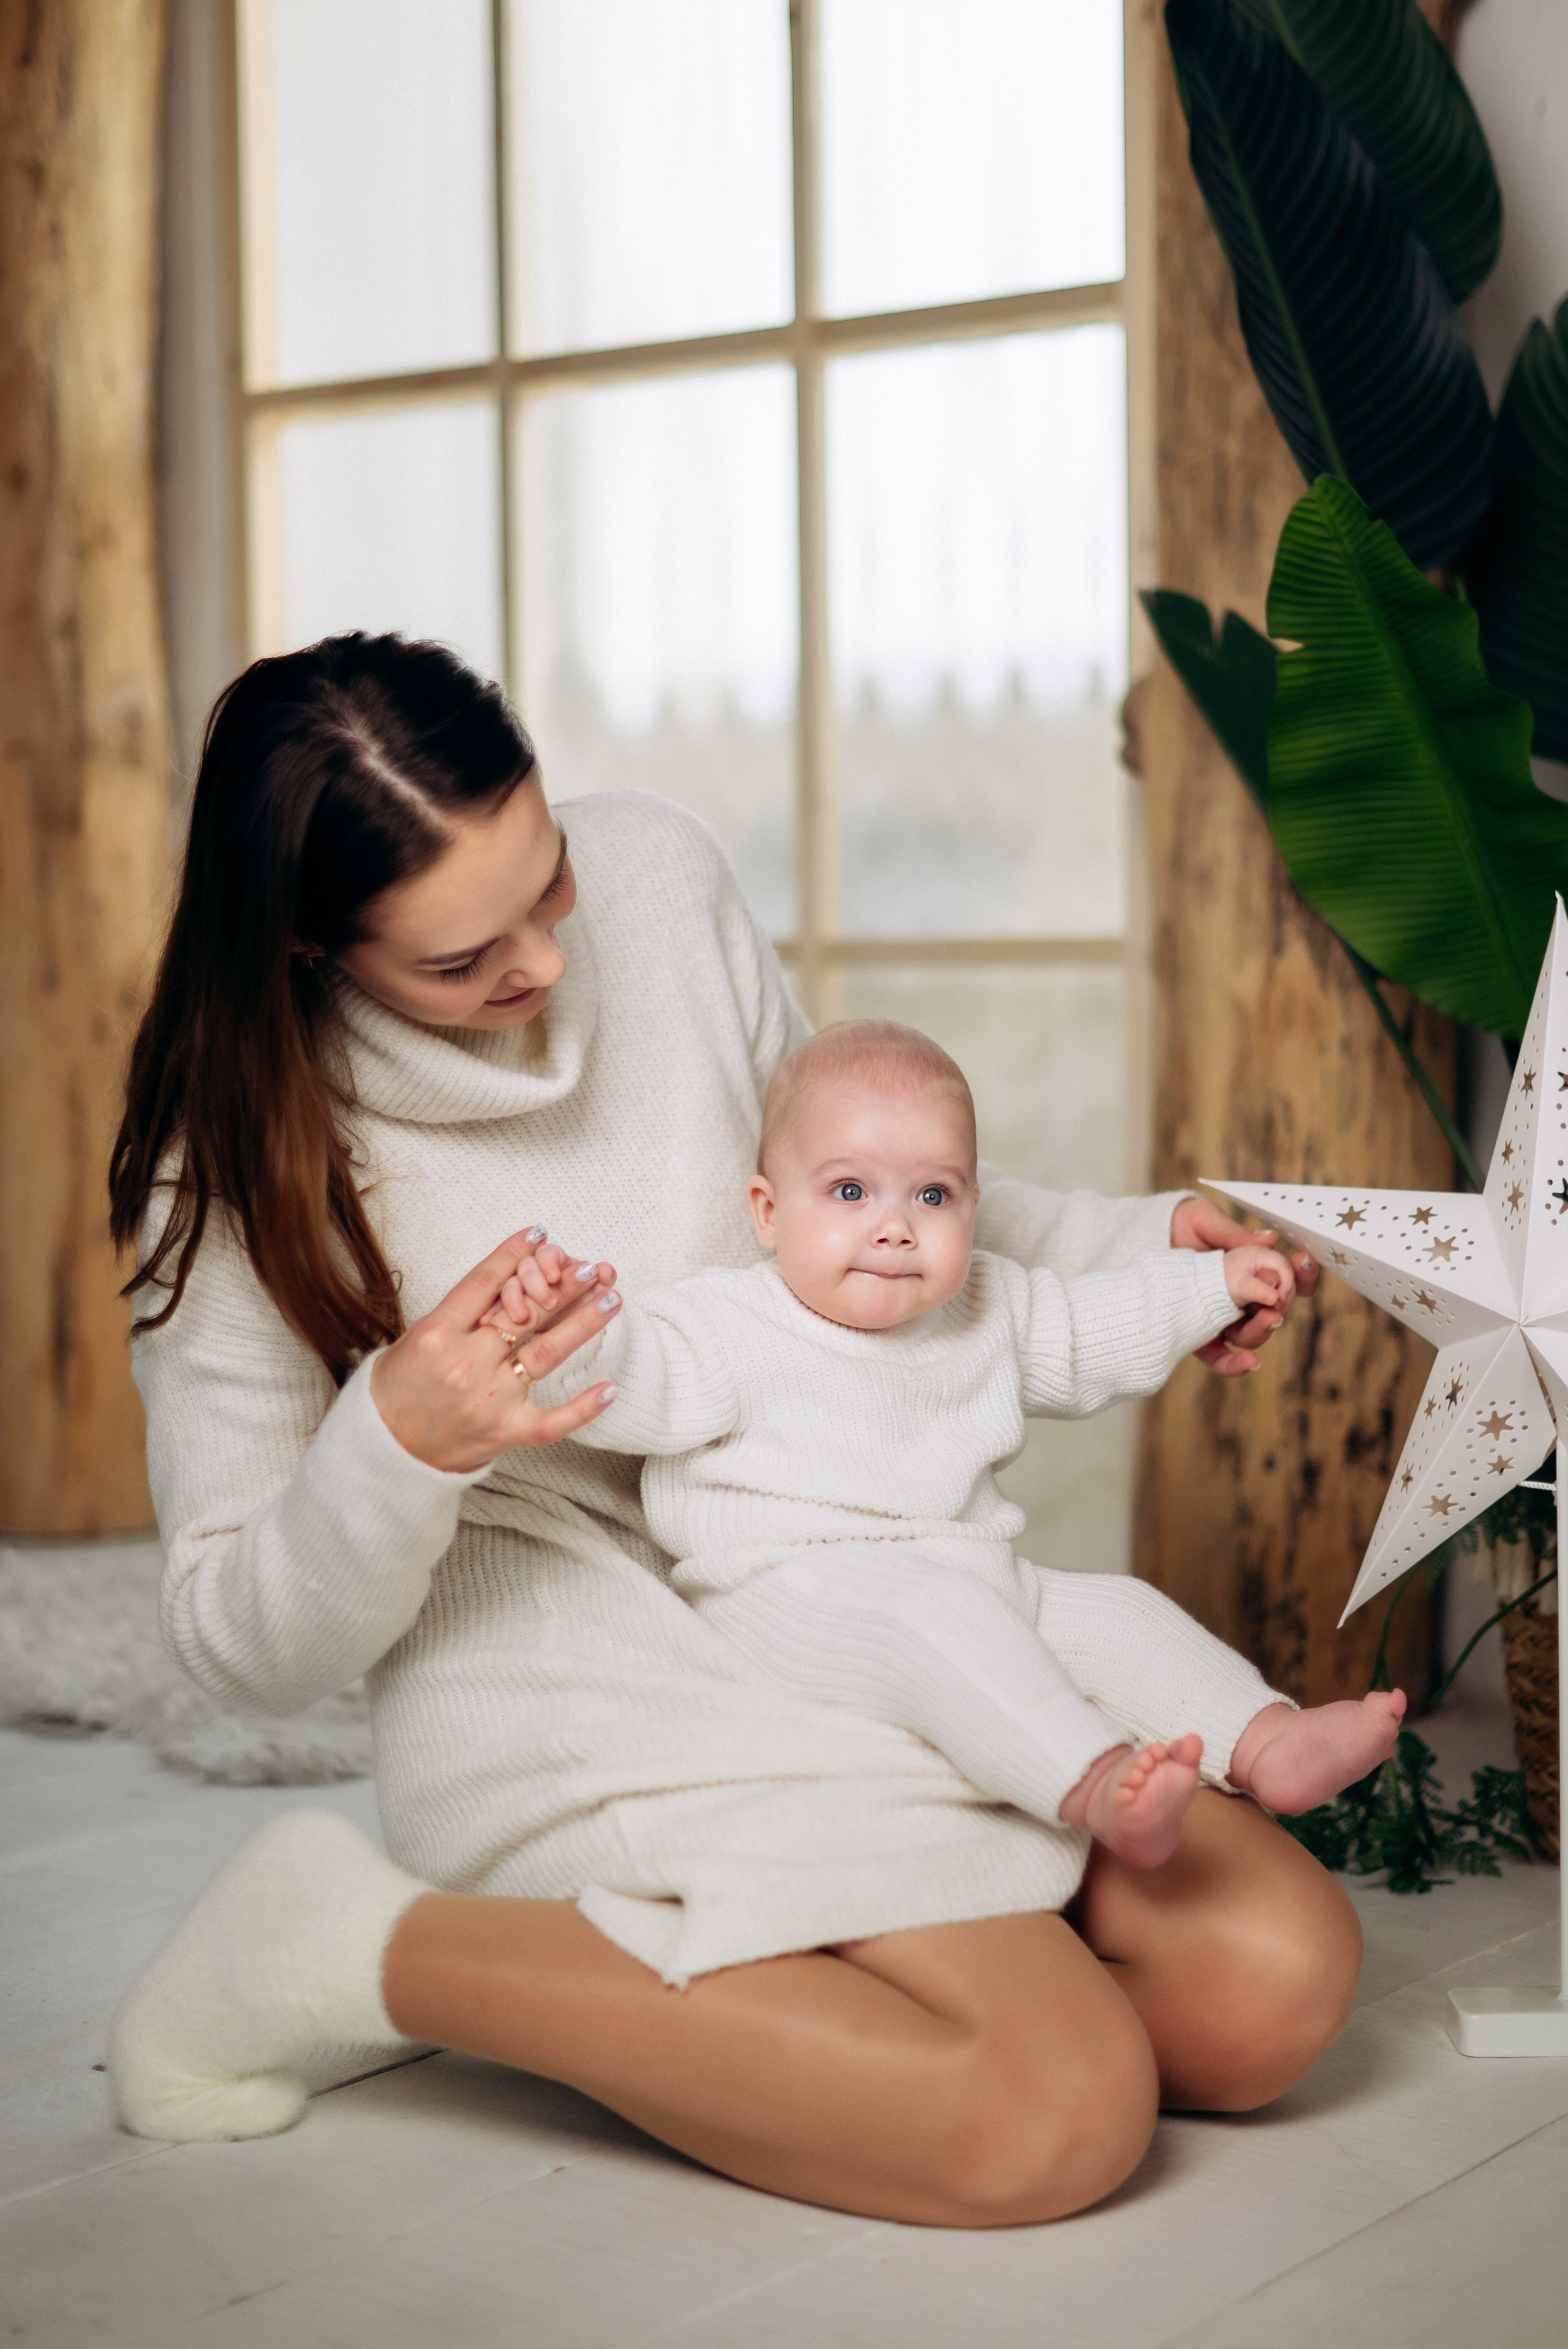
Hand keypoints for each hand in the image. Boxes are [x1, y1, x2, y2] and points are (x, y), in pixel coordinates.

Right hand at [369, 1229, 620, 1471]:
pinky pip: (553, 1421)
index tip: (539, 1234)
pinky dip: (583, 1407)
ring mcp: (488, 1400)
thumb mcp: (416, 1337)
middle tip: (592, 1267)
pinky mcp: (504, 1432)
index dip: (514, 1254)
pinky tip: (610, 1387)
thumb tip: (503, 1273)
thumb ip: (458, 1310)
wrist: (384, 1448)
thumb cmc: (399, 1387)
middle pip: (524, 1314)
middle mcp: (464, 1364)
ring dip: (583, 1324)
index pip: (483, 1282)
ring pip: (546, 1353)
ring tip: (610, 1299)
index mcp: (437, 1334)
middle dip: (563, 1286)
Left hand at [1170, 1195, 1318, 1379]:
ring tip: (1265, 1318)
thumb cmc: (1181, 1226)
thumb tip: (1270, 1240)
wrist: (1144, 1239)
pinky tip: (1250, 1363)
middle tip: (1278, 1299)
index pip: (1288, 1278)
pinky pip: (1222, 1358)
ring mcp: (1222, 1318)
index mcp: (1252, 1269)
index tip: (1304, 1261)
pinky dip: (1237, 1364)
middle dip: (1282, 1306)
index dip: (1303, 1274)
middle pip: (1275, 1311)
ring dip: (1263, 1330)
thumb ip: (1234, 1235)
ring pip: (1253, 1335)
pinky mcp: (1200, 1335)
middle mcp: (1243, 1298)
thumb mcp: (1205, 1221)